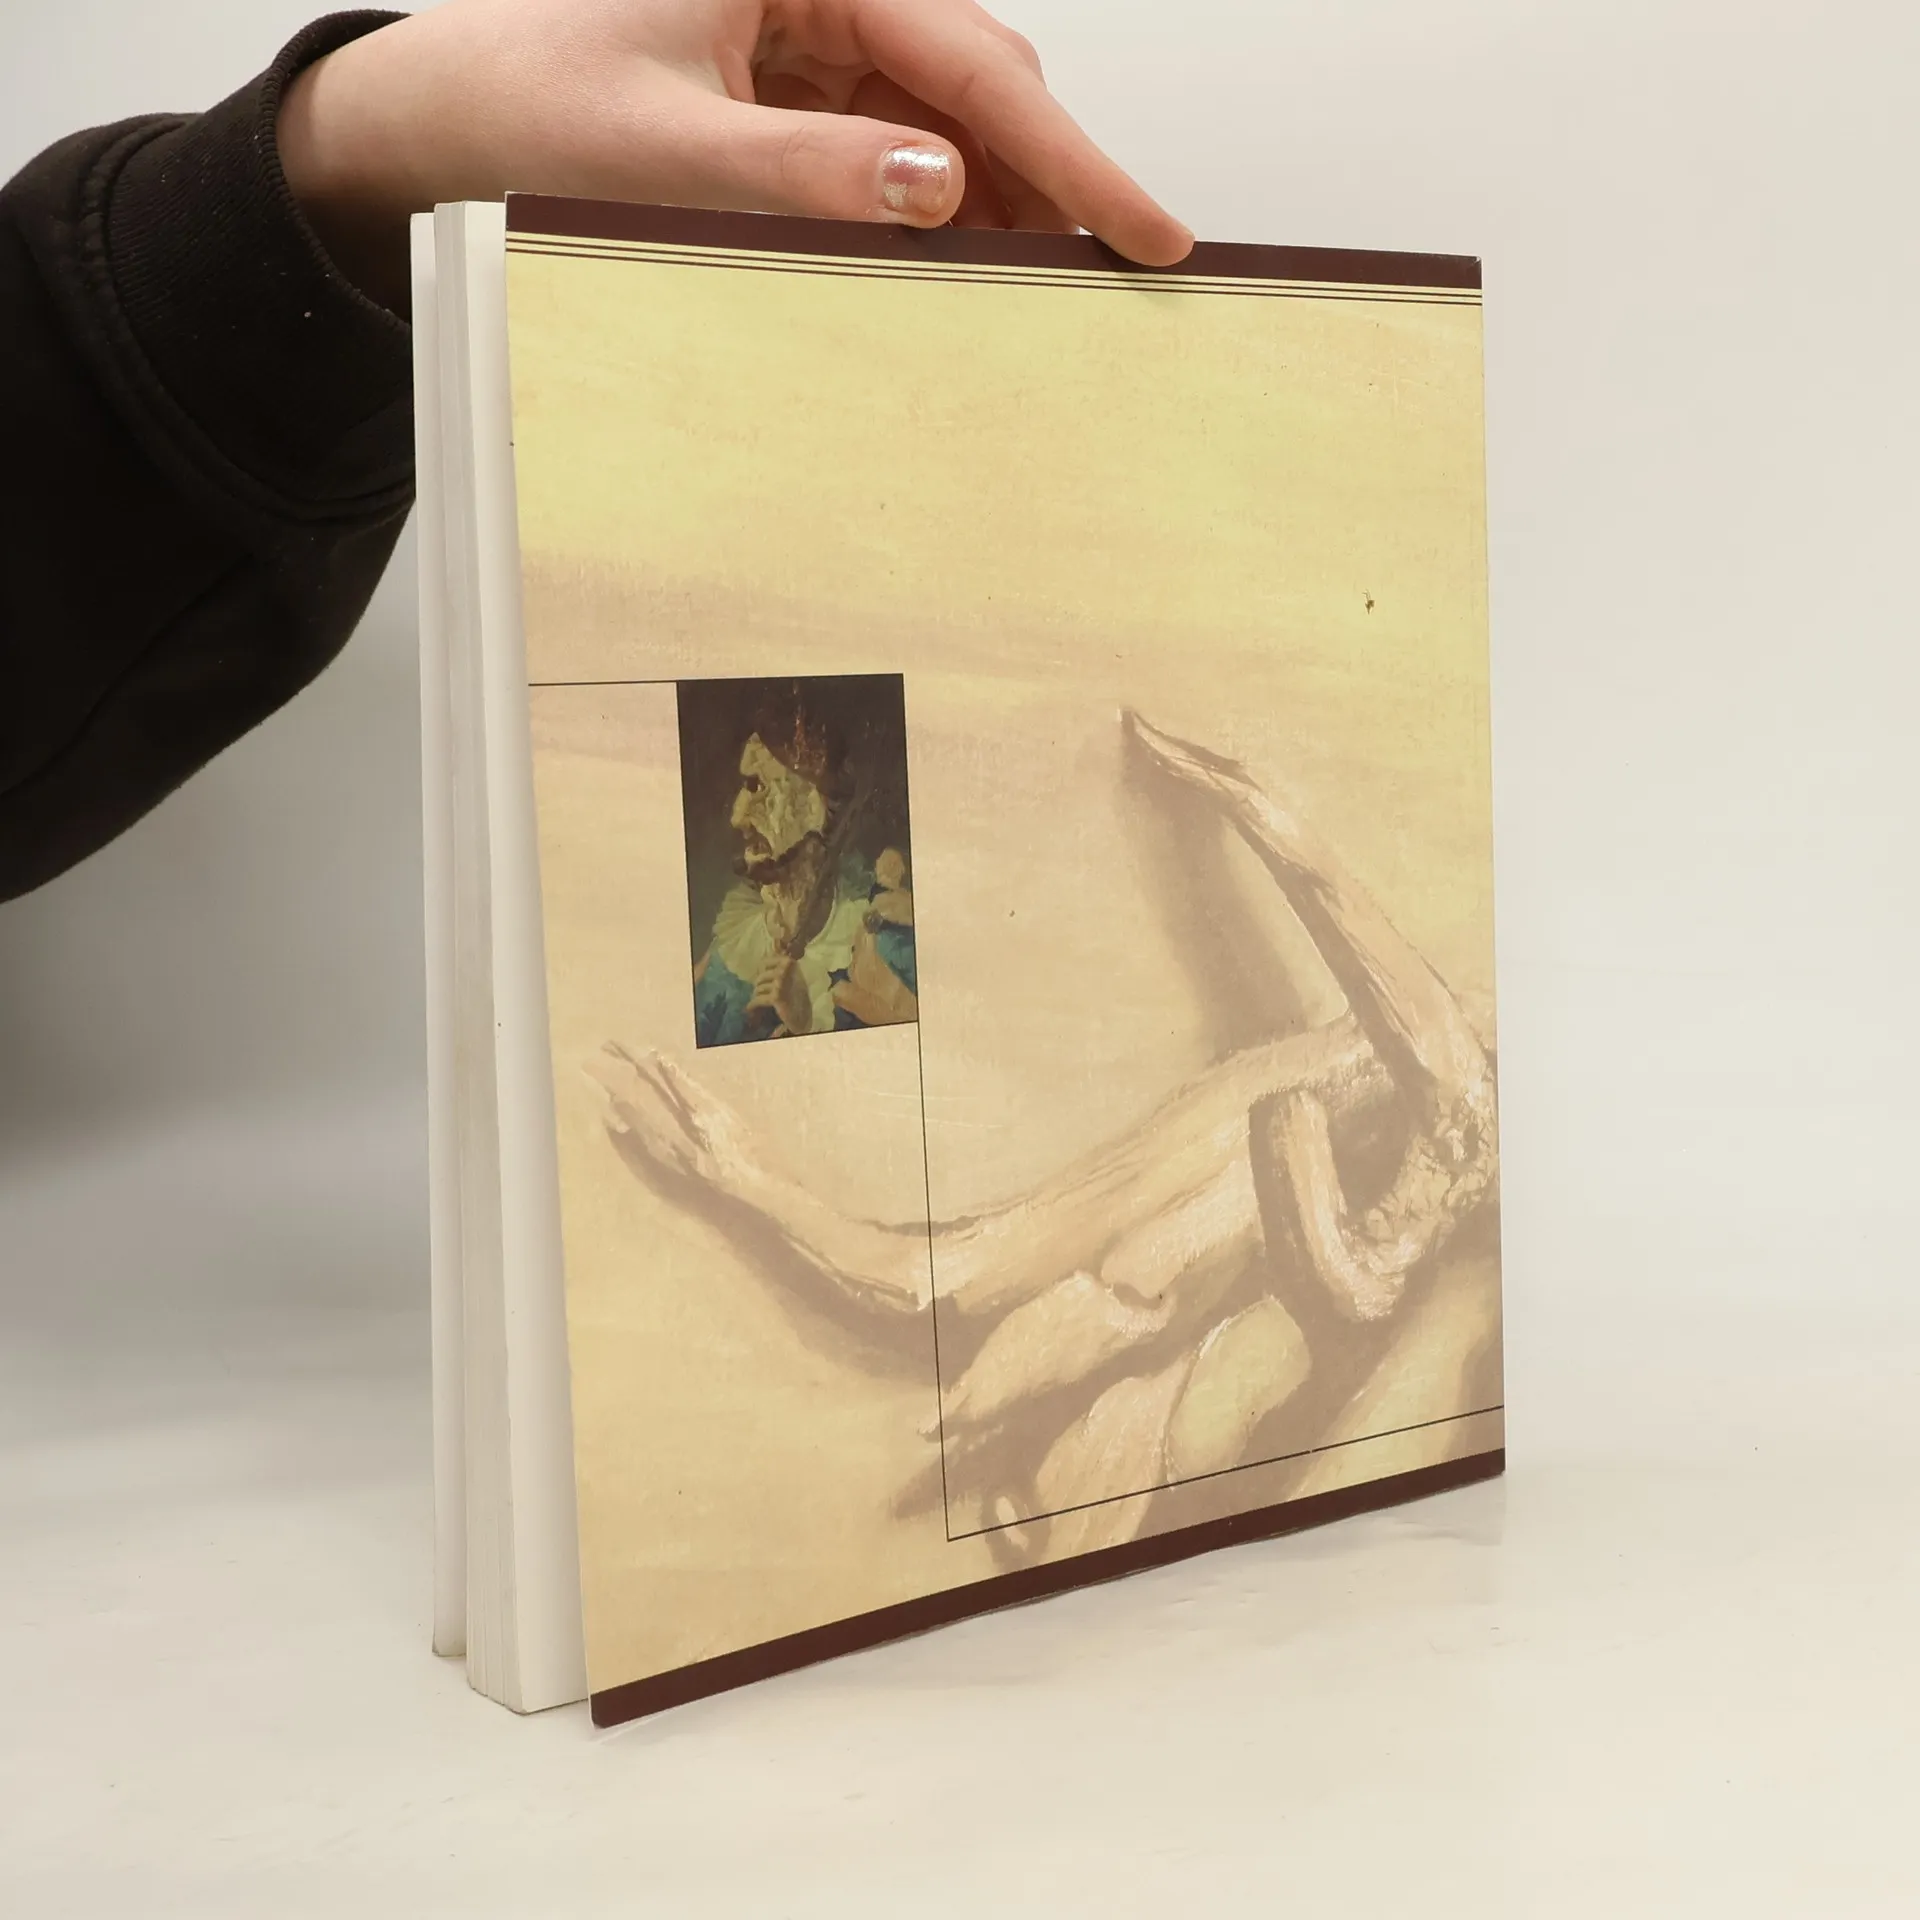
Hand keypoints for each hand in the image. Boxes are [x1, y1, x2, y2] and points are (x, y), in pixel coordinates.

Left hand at [278, 0, 1192, 307]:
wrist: (452, 112)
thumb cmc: (528, 98)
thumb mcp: (667, 149)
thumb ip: (806, 166)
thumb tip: (938, 188)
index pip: (971, 61)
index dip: (1070, 152)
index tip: (1142, 225)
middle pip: (982, 77)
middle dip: (1054, 175)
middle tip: (1116, 270)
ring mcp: (816, 30)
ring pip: (951, 110)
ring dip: (1004, 194)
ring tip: (1050, 280)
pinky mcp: (802, 76)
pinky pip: (900, 136)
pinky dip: (941, 198)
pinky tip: (966, 254)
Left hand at [747, 953, 813, 1033]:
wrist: (803, 1015)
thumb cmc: (798, 995)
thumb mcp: (793, 975)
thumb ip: (780, 967)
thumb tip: (761, 962)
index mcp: (789, 962)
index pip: (764, 962)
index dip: (762, 973)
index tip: (763, 980)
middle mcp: (785, 970)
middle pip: (760, 977)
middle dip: (760, 986)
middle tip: (762, 994)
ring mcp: (780, 983)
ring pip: (758, 988)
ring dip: (758, 996)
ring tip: (761, 1001)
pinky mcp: (776, 997)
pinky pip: (757, 999)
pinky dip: (752, 1005)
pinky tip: (750, 1008)